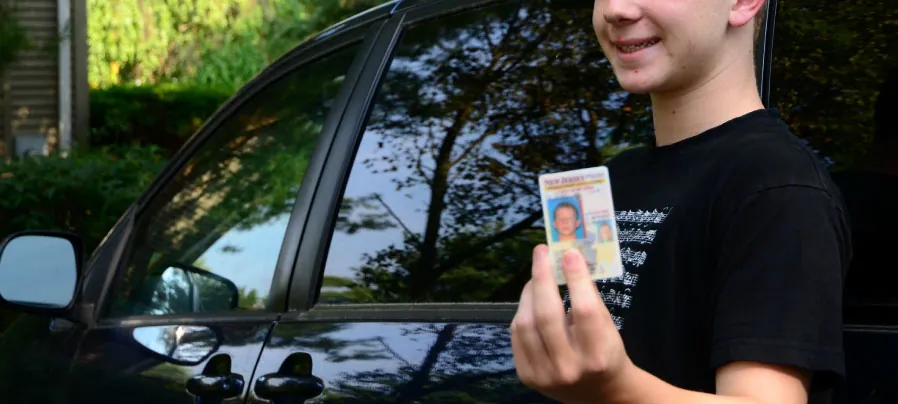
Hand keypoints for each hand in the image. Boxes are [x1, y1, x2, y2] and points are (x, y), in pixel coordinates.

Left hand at [511, 245, 633, 403]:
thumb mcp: (608, 328)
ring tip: (537, 275)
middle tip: (542, 252)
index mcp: (597, 356)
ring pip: (526, 323)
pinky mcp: (526, 375)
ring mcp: (544, 374)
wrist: (599, 393)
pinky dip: (523, 311)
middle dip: (543, 277)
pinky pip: (517, 334)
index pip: (585, 311)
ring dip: (529, 292)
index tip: (569, 253)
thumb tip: (567, 259)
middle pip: (548, 315)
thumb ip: (589, 299)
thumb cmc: (606, 352)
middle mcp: (569, 368)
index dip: (576, 279)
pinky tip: (531, 299)